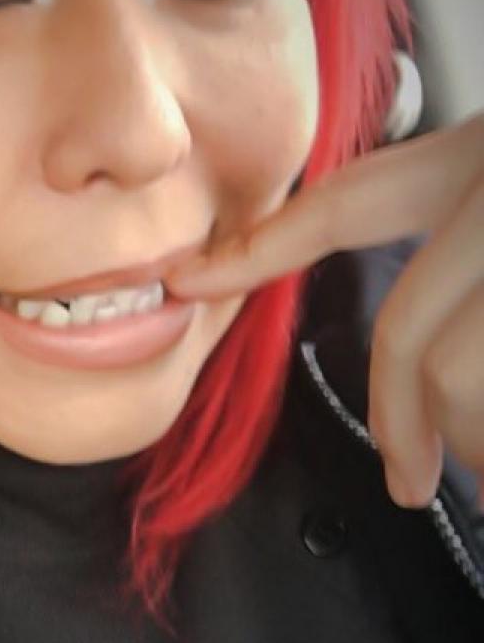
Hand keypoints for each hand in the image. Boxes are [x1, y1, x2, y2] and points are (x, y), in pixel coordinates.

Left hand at [166, 112, 483, 509]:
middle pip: (404, 333)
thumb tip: (428, 357)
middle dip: (402, 419)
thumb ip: (459, 246)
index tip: (186, 281)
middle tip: (405, 478)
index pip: (339, 208)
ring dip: (471, 438)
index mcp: (472, 164)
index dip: (257, 250)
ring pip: (453, 375)